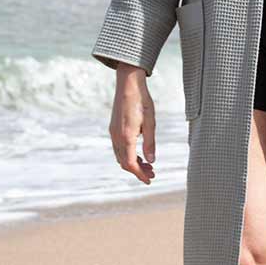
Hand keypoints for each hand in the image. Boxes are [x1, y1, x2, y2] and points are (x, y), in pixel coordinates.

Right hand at [109, 63, 156, 184]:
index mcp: (126, 137)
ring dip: (133, 163)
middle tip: (152, 173)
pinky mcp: (113, 128)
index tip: (149, 180)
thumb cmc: (142, 101)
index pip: (131, 164)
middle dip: (138, 170)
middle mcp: (116, 137)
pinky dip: (128, 155)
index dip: (140, 174)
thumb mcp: (150, 122)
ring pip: (120, 156)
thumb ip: (150, 143)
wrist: (128, 84)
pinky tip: (138, 153)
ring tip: (148, 165)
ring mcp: (113, 133)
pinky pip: (119, 148)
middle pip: (124, 163)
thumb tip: (151, 161)